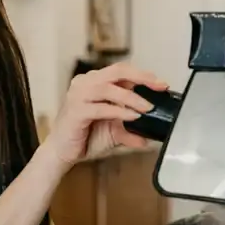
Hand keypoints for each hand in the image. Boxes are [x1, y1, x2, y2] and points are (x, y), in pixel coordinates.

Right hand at [43, 63, 168, 166]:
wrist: (63, 153)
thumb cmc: (84, 137)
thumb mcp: (114, 132)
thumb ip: (130, 129)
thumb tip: (150, 135)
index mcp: (94, 82)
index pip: (122, 71)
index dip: (143, 75)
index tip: (162, 84)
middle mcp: (85, 83)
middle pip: (117, 71)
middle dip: (141, 78)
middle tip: (158, 87)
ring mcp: (78, 95)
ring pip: (110, 88)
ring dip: (132, 97)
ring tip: (147, 108)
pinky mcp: (75, 110)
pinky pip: (101, 107)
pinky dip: (119, 111)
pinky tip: (132, 116)